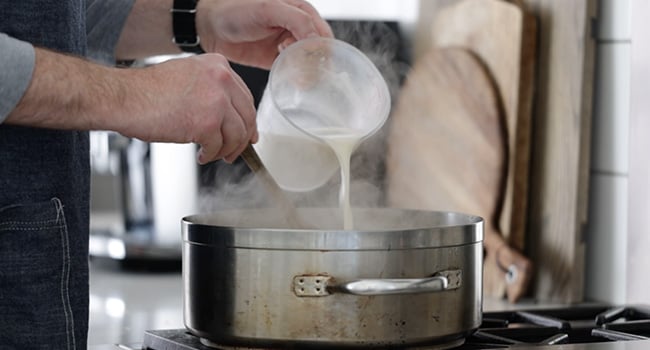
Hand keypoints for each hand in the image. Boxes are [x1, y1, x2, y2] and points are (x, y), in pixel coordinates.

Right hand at [121, 54, 256, 163]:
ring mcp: (216, 101)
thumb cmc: (147, 91)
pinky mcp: (207, 123)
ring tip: (215, 155)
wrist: (124, 98)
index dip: (247, 119)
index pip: (245, 96)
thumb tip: (231, 114)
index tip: (248, 132)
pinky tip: (202, 155)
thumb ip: (212, 89)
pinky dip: (212, 155)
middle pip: (247, 116)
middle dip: (242, 139)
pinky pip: (218, 146)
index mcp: (218, 65)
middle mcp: (221, 79)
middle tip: (235, 150)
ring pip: (237, 135)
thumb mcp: (188, 76)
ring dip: (227, 150)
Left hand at [196, 0, 332, 68]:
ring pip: (307, 63)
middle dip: (315, 64)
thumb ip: (296, 20)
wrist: (208, 25)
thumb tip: (316, 40)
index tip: (312, 61)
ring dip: (306, 73)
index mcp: (301, 11)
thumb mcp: (268, 8)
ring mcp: (287, 45)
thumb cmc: (234, 9)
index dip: (322, 49)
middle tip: (304, 74)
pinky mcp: (275, 60)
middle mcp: (297, 28)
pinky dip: (294, 78)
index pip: (323, 34)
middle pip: (318, 51)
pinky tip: (290, 81)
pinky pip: (292, 71)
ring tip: (297, 79)